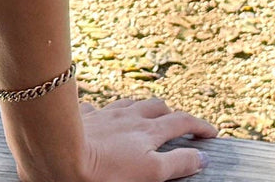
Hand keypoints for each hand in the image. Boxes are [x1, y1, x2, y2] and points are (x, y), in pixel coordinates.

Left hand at [75, 96, 217, 180]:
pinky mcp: (85, 116)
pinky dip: (108, 113)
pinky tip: (104, 118)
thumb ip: (177, 163)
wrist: (62, 152)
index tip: (212, 133)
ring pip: (129, 103)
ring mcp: (105, 112)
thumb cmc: (109, 169)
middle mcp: (128, 115)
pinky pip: (100, 108)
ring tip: (146, 118)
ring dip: (142, 109)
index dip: (200, 126)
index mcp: (148, 129)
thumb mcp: (151, 171)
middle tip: (179, 125)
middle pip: (156, 105)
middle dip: (171, 113)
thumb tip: (200, 157)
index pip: (182, 121)